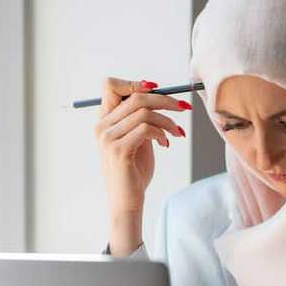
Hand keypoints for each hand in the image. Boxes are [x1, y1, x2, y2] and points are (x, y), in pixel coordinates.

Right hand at [94, 77, 189, 255]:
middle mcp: (102, 126)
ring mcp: (108, 138)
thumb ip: (140, 119)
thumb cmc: (134, 172)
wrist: (127, 202)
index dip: (135, 83)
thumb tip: (158, 96)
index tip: (157, 89)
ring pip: (145, 113)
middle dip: (165, 100)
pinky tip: (166, 144)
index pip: (111, 85)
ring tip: (177, 133)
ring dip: (168, 121)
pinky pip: (147, 129)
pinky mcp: (119, 150)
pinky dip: (162, 133)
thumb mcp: (137, 139)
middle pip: (136, 97)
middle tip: (183, 108)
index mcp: (104, 121)